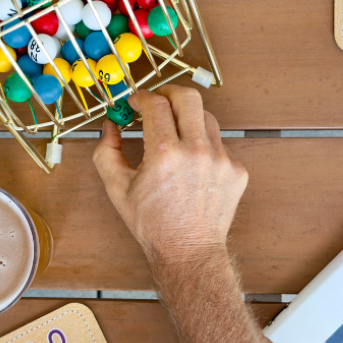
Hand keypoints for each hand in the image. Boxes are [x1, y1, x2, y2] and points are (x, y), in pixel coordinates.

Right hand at [92, 86, 247, 262]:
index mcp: (165, 153)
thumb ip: (106, 150)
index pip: (156, 103)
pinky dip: (203, 146)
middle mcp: (196, 151)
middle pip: (188, 96)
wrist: (189, 251)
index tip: (136, 103)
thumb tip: (110, 125)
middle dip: (169, 92)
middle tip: (159, 101)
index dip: (142, 97)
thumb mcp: (117, 187)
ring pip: (206, 118)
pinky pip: (219, 143)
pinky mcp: (236, 169)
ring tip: (174, 136)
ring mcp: (221, 159)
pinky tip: (192, 166)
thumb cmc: (152, 223)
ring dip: (187, 119)